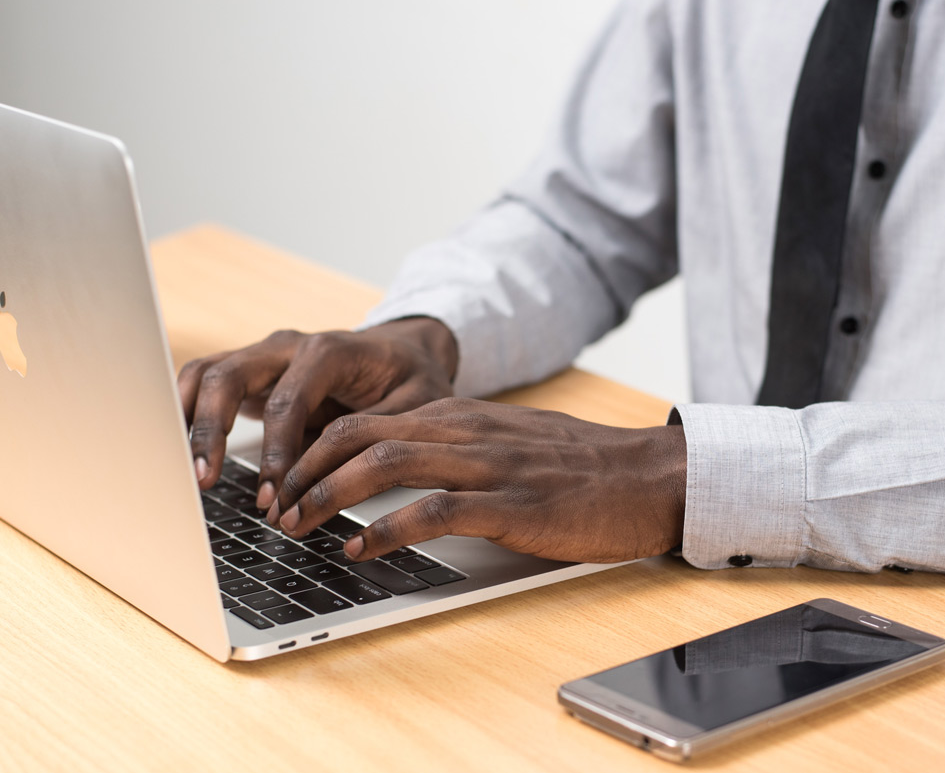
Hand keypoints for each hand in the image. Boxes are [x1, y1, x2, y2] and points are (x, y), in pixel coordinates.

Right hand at [178, 318, 457, 507]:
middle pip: (230, 376)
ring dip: (188, 421)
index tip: (272, 494)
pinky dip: (185, 414)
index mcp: (329, 350)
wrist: (404, 351)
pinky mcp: (250, 374)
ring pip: (205, 375)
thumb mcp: (414, 405)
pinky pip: (204, 385)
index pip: (288, 400)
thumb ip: (376, 434)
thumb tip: (336, 477)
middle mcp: (287, 346)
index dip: (276, 451)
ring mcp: (263, 356)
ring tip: (181, 471)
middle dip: (212, 430)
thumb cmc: (411, 378)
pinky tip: (177, 453)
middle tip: (203, 481)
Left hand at [268, 398, 687, 563]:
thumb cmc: (583, 466)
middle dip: (303, 469)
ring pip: (386, 462)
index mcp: (464, 416)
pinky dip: (385, 528)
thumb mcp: (512, 441)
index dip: (313, 449)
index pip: (366, 419)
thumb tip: (406, 464)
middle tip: (274, 507)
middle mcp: (467, 431)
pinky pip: (434, 509)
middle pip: (360, 433)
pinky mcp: (512, 505)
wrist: (649, 475)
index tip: (285, 482)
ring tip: (297, 525)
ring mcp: (489, 466)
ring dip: (328, 494)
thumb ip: (461, 445)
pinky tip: (359, 548)